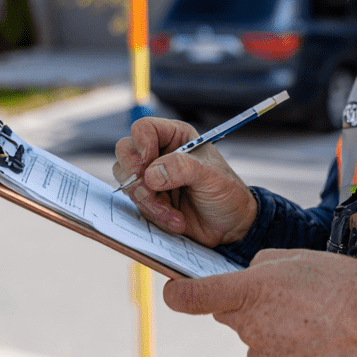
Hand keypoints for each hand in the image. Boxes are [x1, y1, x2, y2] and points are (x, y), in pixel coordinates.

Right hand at [113, 116, 257, 246]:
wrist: (231, 227)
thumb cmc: (227, 192)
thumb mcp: (210, 176)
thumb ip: (181, 168)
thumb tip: (151, 174)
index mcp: (175, 137)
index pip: (143, 129)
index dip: (141, 145)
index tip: (147, 165)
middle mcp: (159, 153)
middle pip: (126, 152)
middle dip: (135, 177)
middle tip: (151, 191)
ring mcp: (152, 177)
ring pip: (127, 182)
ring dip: (148, 202)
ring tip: (173, 214)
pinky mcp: (150, 199)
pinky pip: (137, 205)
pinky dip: (154, 215)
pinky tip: (176, 221)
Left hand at [163, 249, 356, 356]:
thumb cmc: (349, 293)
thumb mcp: (304, 258)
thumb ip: (265, 264)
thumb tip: (252, 275)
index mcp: (253, 292)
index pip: (198, 295)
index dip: (182, 295)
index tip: (175, 295)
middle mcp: (252, 332)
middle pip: (241, 322)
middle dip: (260, 314)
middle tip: (299, 310)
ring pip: (261, 353)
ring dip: (280, 345)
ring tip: (318, 336)